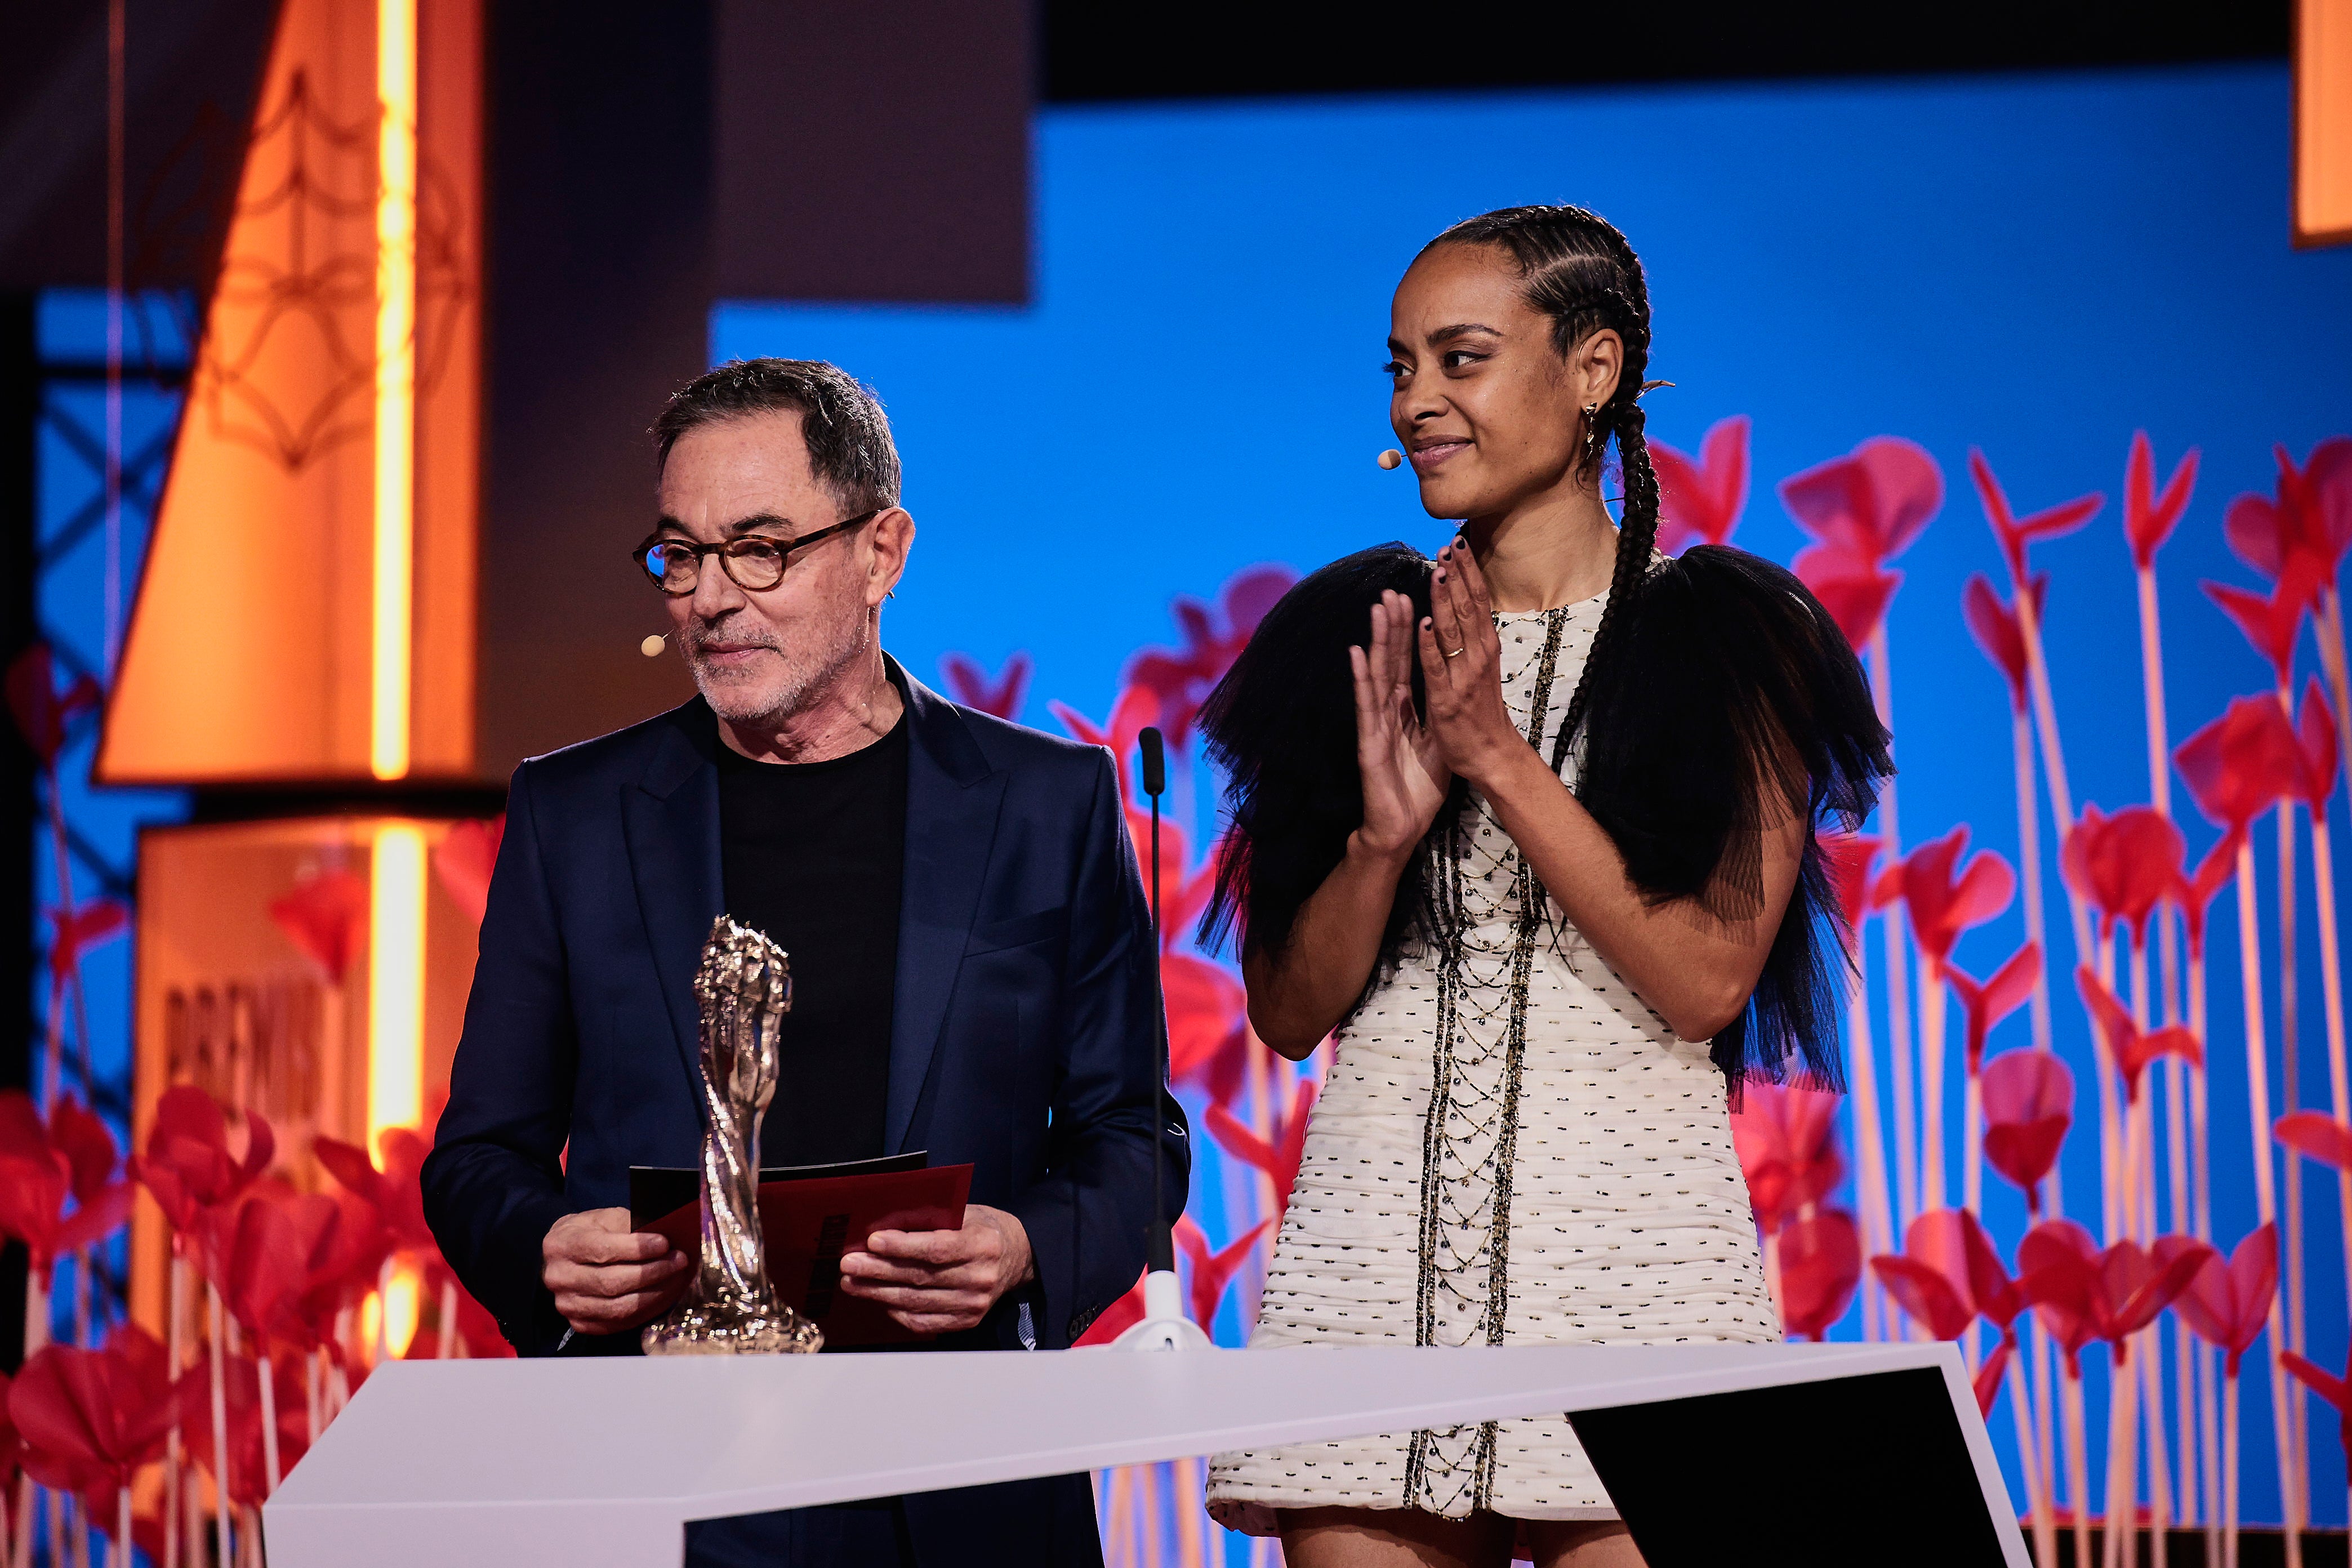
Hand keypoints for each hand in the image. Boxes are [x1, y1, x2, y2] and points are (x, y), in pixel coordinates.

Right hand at [541, 1208, 690, 1334]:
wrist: (567, 1254)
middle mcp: (559, 1278)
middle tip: (679, 1260)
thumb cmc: (592, 1231)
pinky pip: (619, 1323)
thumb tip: (664, 1237)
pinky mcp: (580, 1323)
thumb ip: (630, 1226)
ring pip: (618, 1308)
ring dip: (655, 1293)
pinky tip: (665, 1293)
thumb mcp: (606, 1217)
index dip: (636, 1249)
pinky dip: (647, 1309)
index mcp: (561, 1245)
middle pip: (611, 1283)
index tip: (664, 1243)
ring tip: (677, 1276)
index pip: (601, 1250)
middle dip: (652, 1272)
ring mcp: (567, 1304)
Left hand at [838, 1203, 1034, 1335]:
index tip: (872, 1241)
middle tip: (849, 1264)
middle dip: (879, 1271)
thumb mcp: (964, 1212)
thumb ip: (931, 1217)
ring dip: (879, 1293)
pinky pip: (924, 1322)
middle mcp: (980, 1277)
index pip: (937, 1249)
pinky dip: (897, 1312)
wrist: (1016, 1256)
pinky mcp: (967, 1320)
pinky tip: (878, 1300)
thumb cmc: (982, 1228)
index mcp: (982, 1244)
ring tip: (852, 1283)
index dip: (902, 1247)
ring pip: (917, 1302)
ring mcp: (974, 1303)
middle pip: (921, 1278)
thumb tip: (884, 1223)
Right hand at [1349, 587, 1451, 862]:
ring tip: (1378, 608)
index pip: (1408, 663)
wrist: (1401, 826)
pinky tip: (1356, 653)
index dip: (1411, 632)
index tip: (1415, 598)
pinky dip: (1361, 679)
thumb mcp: (1438, 744)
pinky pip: (1366, 705)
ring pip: (1377, 674)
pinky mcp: (1369, 741)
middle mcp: (1388, 710)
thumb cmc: (1418, 789)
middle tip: (1393, 590)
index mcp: (1406, 710)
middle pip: (1391, 660)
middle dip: (1393, 625)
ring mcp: (1376, 723)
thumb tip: (1454, 691)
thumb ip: (1439, 715)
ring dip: (1377, 640)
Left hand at [1418, 541, 1522, 783]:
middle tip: (1451, 543)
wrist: (1494, 755)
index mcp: (1485, 648)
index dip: (1468, 571)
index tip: (1459, 543)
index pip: (1477, 601)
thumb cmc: (1484, 712)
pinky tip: (1423, 622)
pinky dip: (1430, 644)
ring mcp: (1462, 677)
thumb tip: (1468, 608)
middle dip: (1459, 574)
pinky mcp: (1445, 699)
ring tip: (1439, 570)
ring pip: (1453, 631)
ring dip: (1445, 599)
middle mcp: (1478, 657)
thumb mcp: (1483, 669)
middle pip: (1469, 608)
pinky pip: (1435, 667)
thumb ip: (1474, 640)